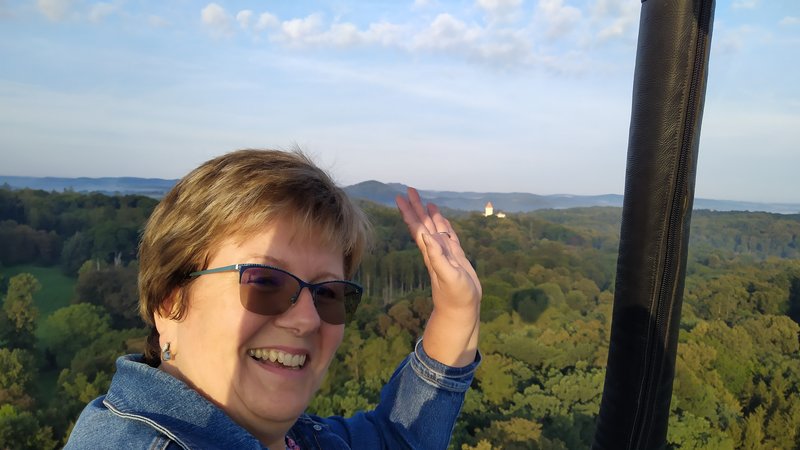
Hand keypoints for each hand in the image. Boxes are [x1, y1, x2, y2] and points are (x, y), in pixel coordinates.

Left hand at [396, 187, 480, 366]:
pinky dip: (443, 224)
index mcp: (430, 252)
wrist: (461, 309)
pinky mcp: (456, 256)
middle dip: (416, 207)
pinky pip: (448, 235)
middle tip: (409, 189)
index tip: (400, 197)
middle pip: (422, 223)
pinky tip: (441, 217)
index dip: (408, 212)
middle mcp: (435, 249)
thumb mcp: (448, 276)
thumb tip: (426, 236)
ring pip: (435, 227)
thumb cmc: (456, 296)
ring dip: (428, 214)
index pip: (416, 227)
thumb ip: (437, 257)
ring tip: (424, 200)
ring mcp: (445, 252)